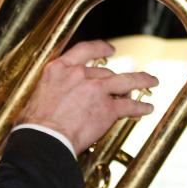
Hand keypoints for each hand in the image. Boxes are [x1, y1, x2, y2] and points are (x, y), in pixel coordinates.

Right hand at [20, 40, 157, 153]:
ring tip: (152, 81)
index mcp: (59, 69)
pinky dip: (140, 107)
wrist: (43, 139)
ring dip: (141, 80)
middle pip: (104, 73)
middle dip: (114, 80)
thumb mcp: (38, 96)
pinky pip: (129, 106)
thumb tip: (52, 101)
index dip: (100, 48)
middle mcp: (79, 75)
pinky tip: (147, 109)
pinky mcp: (107, 109)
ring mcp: (96, 90)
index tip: (110, 49)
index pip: (84, 50)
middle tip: (124, 84)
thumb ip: (52, 92)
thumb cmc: (34, 125)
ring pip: (126, 81)